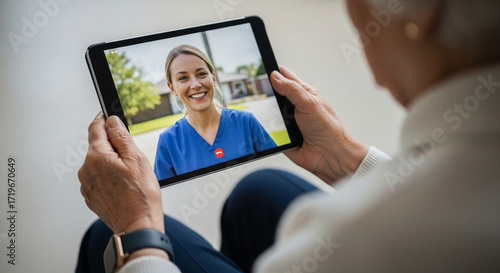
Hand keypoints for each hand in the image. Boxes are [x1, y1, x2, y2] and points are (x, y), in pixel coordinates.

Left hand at [78, 112, 163, 233]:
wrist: (137, 226)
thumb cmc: (141, 196)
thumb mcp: (137, 159)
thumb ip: (122, 137)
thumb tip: (112, 121)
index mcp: (97, 157)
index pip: (95, 128)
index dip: (102, 119)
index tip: (107, 115)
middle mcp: (86, 170)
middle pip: (97, 147)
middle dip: (112, 146)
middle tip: (131, 155)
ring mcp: (86, 185)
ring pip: (98, 164)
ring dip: (110, 163)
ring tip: (129, 176)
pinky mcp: (90, 196)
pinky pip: (98, 179)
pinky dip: (108, 177)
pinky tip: (123, 186)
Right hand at [271, 66, 368, 183]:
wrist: (329, 155)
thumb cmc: (328, 129)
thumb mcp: (309, 103)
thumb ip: (292, 89)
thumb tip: (275, 77)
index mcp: (304, 94)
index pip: (286, 78)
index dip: (274, 73)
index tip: (261, 69)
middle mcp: (295, 107)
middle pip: (274, 96)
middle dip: (266, 95)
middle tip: (258, 92)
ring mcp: (288, 122)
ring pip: (269, 113)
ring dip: (267, 113)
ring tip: (266, 112)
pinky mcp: (282, 136)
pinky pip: (268, 130)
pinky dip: (266, 129)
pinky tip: (265, 127)